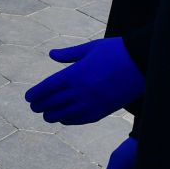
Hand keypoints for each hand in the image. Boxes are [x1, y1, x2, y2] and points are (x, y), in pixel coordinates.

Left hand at [26, 36, 144, 125]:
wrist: (141, 63)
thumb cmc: (115, 51)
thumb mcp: (90, 48)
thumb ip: (69, 54)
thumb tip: (52, 54)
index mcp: (74, 74)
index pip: (47, 88)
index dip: (35, 94)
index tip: (28, 97)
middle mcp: (80, 91)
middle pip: (52, 103)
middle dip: (40, 106)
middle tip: (34, 106)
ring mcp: (91, 103)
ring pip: (64, 115)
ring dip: (52, 115)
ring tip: (46, 114)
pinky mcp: (102, 111)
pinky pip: (80, 120)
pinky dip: (69, 120)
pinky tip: (64, 118)